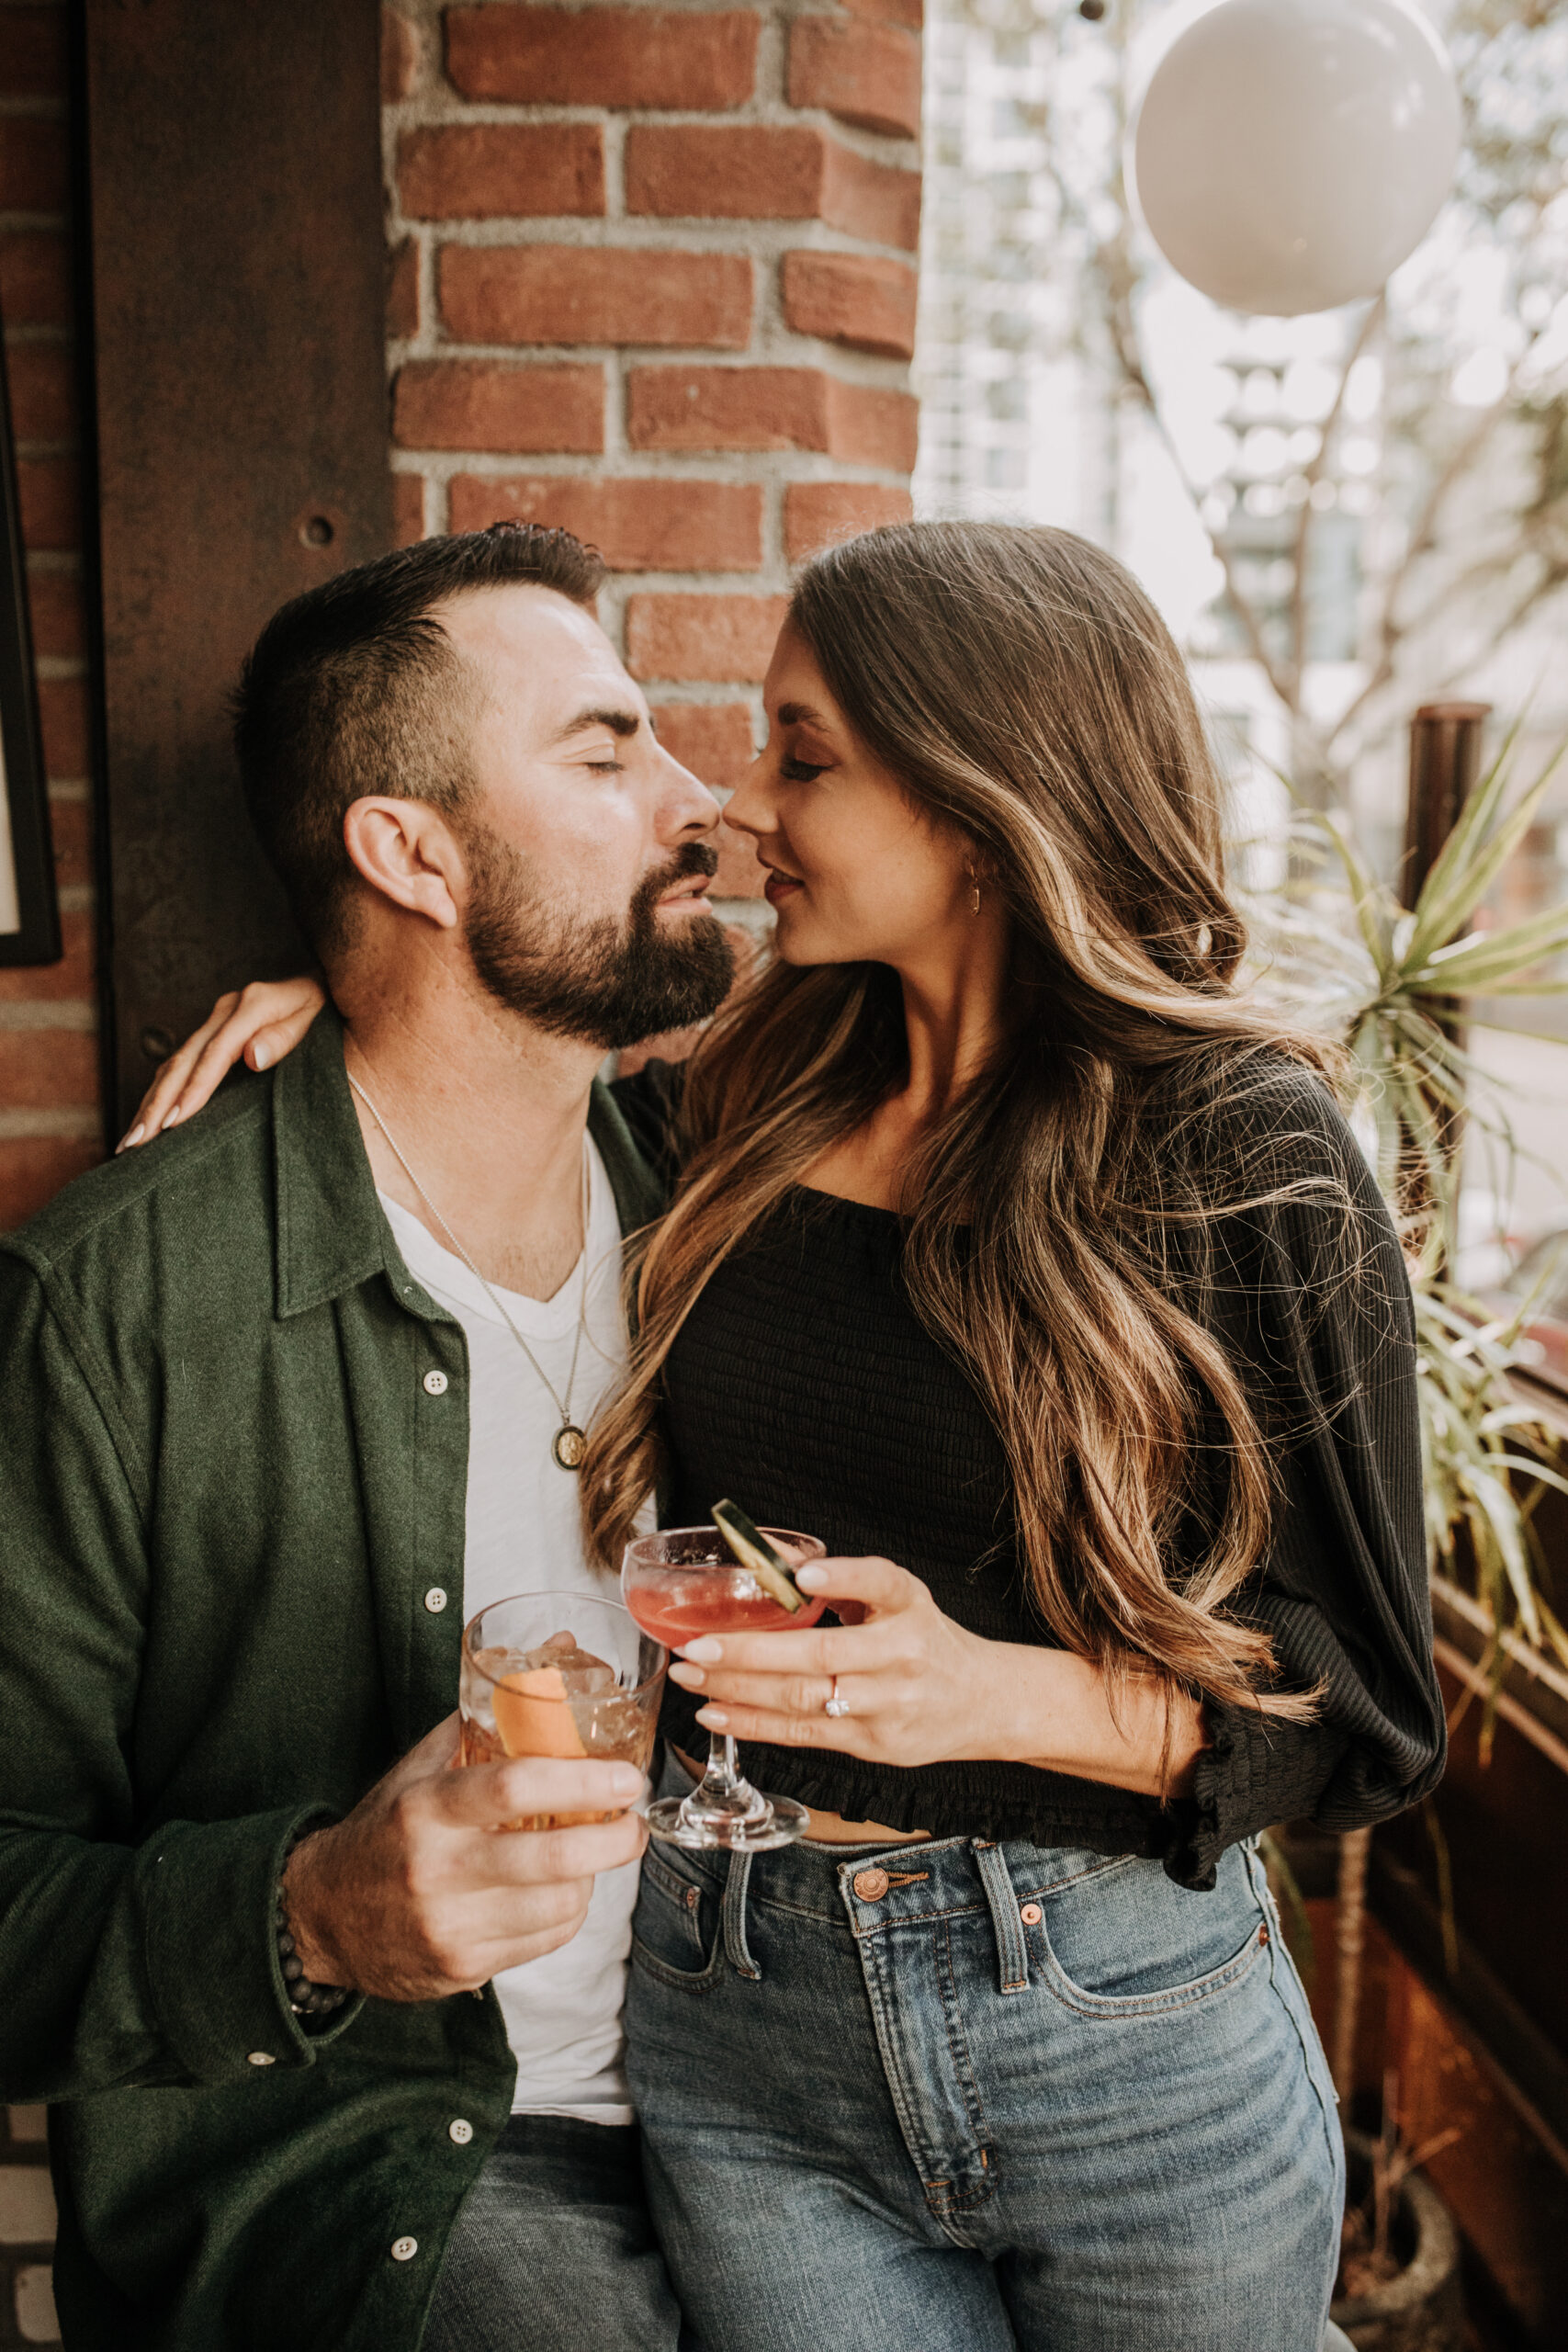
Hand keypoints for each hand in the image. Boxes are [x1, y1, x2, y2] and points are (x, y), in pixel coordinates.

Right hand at [117, 976, 326, 1149]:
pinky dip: (161, 1093)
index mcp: (251, 1006)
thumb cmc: (322, 1006)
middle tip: (136, 1141)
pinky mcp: (210, 1034)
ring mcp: (214, 1022)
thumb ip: (285, 1037)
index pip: (215, 1053)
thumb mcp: (314, 1016)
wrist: (320, 984)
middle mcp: (225, 1011)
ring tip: (130, 1141)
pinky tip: (147, 1118)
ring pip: (174, 1065)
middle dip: (157, 1103)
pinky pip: (180, 1066)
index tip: (174, 1122)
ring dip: (150, 1103)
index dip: (194, 1088)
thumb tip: (251, 1057)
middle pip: (183, 1061)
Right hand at [281, 1714, 647, 2002]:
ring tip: (597, 1854)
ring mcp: (450, 1925)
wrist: (321, 1917)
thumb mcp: (420, 1769)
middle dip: (614, 1840)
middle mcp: (436, 1868)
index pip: (514, 1787)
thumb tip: (558, 1651)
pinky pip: (544, 1941)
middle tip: (634, 1822)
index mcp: (426, 1807)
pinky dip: (568, 1912)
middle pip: (551, 1856)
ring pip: (558, 1905)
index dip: (583, 1781)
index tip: (624, 1776)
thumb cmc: (386, 1831)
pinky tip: (563, 1890)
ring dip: (594, 1877)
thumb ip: (488, 1716)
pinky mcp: (463, 1967)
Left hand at [668, 1556, 996, 1770]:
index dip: (843, 1578)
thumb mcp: (898, 1598)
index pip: (881, 1583)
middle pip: (821, 1654)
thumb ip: (838, 1578)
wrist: (981, 1701)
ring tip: (691, 1676)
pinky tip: (715, 1711)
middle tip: (698, 1645)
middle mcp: (903, 1654)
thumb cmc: (926, 1641)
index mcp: (909, 1606)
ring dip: (738, 1689)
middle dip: (750, 1652)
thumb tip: (770, 1555)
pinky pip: (803, 1733)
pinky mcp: (873, 1743)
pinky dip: (753, 1724)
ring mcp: (888, 1704)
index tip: (805, 1578)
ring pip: (804, 1698)